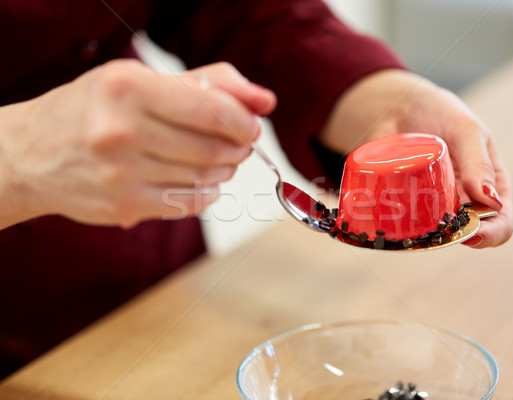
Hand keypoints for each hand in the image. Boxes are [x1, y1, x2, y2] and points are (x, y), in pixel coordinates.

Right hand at [0, 60, 276, 228]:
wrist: (30, 155)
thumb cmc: (93, 110)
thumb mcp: (140, 80)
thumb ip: (207, 83)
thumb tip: (264, 99)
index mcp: (127, 89)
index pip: (212, 110)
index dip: (244, 121)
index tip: (252, 125)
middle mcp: (120, 132)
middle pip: (212, 149)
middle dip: (238, 147)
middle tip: (239, 142)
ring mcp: (120, 175)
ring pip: (204, 179)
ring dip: (224, 170)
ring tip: (218, 159)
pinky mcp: (124, 207)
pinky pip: (188, 204)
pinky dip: (206, 193)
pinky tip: (200, 181)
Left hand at [319, 69, 512, 247]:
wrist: (400, 106)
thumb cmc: (441, 113)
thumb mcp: (466, 131)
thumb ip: (479, 163)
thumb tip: (493, 203)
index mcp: (490, 186)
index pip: (501, 222)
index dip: (491, 234)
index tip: (470, 234)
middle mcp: (464, 202)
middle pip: (467, 235)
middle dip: (454, 238)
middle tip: (438, 231)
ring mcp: (434, 206)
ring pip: (435, 237)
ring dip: (425, 239)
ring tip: (412, 226)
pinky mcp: (406, 206)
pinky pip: (405, 228)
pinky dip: (398, 231)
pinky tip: (388, 224)